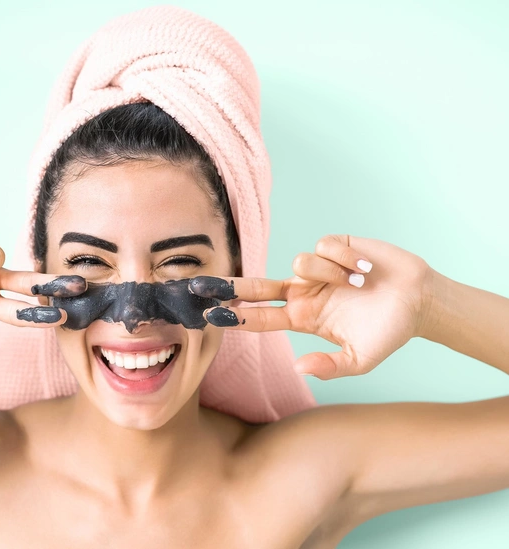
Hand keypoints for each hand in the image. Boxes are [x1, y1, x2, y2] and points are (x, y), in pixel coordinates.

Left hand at [191, 235, 435, 379]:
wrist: (420, 300)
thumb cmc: (388, 332)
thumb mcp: (359, 359)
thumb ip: (329, 366)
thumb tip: (297, 368)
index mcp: (303, 318)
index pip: (262, 316)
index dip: (237, 315)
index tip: (211, 316)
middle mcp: (304, 291)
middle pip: (257, 285)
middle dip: (229, 285)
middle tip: (199, 285)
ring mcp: (317, 269)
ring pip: (299, 263)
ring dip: (329, 274)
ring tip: (358, 284)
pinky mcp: (334, 246)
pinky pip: (324, 247)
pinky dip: (346, 259)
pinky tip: (365, 268)